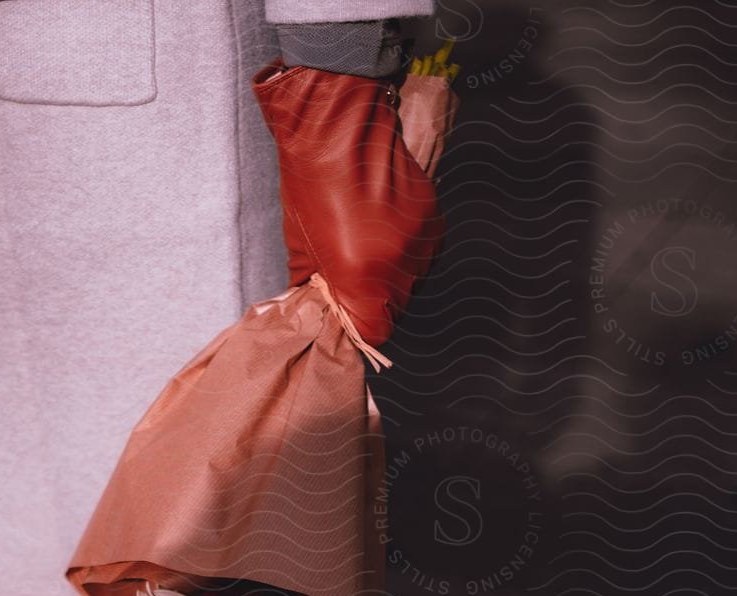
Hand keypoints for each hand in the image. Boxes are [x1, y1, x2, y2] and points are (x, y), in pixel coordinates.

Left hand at [252, 60, 444, 348]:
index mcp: (362, 277)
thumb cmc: (310, 182)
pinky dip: (405, 248)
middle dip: (373, 299)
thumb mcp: (302, 246)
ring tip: (367, 242)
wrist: (339, 122)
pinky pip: (422, 251)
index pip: (374, 332)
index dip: (359, 326)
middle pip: (393, 308)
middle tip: (352, 273)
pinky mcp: (434, 217)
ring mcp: (421, 241)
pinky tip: (384, 225)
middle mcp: (398, 266)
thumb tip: (325, 307)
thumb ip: (317, 286)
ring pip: (410, 280)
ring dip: (390, 272)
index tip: (347, 313)